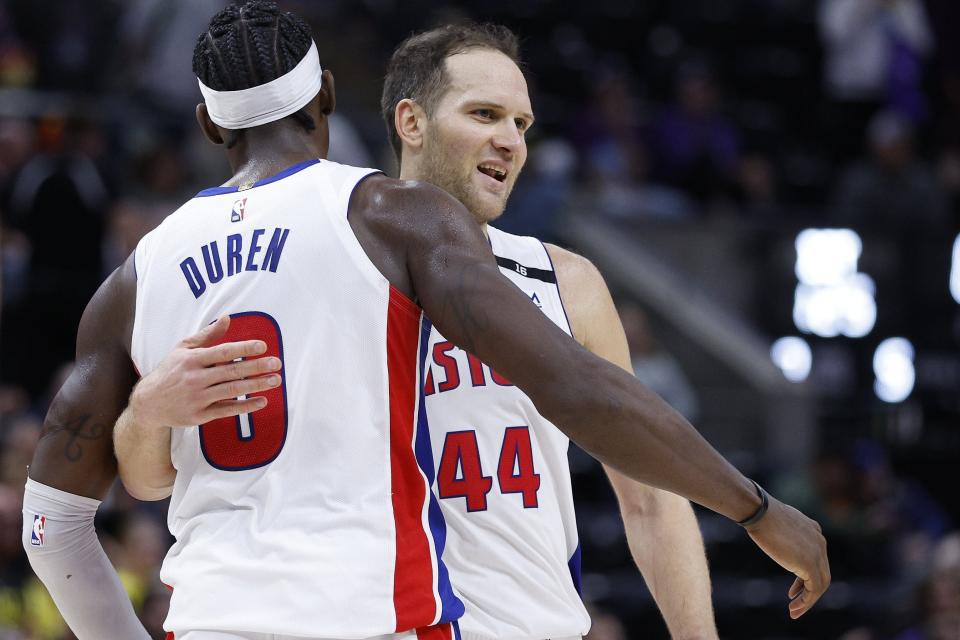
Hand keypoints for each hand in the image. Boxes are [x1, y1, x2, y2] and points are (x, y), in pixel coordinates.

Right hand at [129, 316, 281, 428]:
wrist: (148, 403)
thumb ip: (208, 335)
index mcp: (192, 359)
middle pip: (231, 372)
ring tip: (275, 380)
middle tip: (277, 364)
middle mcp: (195, 378)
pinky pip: (226, 410)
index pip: (222, 352)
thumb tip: (228, 318)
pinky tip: (262, 401)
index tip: (263, 346)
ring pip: (231, 390)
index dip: (243, 349)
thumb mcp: (183, 349)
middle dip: (257, 367)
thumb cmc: (170, 371)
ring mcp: (197, 398)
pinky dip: (245, 406)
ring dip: (256, 385)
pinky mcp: (199, 415)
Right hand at [744, 496, 830, 618]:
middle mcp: (820, 541)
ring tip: (794, 611)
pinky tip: (794, 608)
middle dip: (808, 591)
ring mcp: (818, 553)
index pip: (816, 559)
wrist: (760, 512)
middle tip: (795, 604)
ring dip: (808, 601)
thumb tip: (769, 531)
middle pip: (821, 573)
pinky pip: (814, 590)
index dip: (804, 577)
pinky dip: (806, 602)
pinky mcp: (811, 564)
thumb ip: (782, 532)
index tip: (792, 590)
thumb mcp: (776, 523)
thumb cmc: (760, 514)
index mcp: (814, 530)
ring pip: (820, 584)